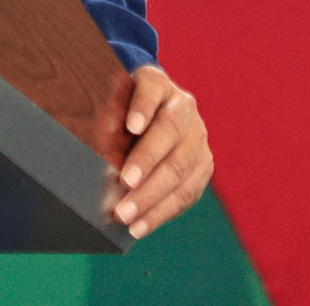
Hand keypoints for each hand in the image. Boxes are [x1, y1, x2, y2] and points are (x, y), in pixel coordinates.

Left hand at [113, 64, 211, 238]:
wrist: (151, 112)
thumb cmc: (119, 110)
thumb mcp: (108, 105)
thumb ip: (106, 119)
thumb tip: (105, 143)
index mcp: (157, 83)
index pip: (150, 90)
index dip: (142, 108)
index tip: (131, 126)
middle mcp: (184, 107)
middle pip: (169, 132)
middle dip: (146, 162)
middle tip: (124, 183)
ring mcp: (198, 136)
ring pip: (181, 168)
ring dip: (152, 197)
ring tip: (127, 217)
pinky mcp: (203, 164)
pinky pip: (187, 192)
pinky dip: (162, 212)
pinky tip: (141, 226)